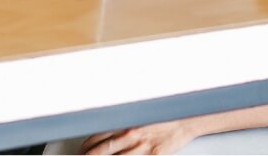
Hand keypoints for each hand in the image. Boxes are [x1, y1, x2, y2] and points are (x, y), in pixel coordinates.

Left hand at [82, 121, 197, 154]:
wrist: (185, 121)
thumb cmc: (163, 118)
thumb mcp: (139, 116)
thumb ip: (123, 124)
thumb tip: (106, 132)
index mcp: (126, 122)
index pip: (98, 135)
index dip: (87, 145)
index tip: (82, 150)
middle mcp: (131, 134)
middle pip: (102, 150)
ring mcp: (141, 147)